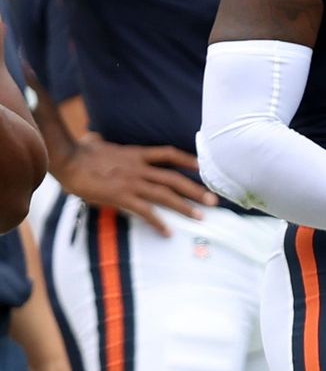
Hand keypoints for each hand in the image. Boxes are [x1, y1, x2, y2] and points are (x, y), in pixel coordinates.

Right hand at [54, 135, 215, 234]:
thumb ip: (107, 146)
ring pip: (165, 195)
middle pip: (174, 178)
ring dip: (185, 207)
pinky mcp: (121, 196)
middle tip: (214, 200)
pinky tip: (167, 232)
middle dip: (196, 190)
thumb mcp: (99, 144)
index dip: (188, 160)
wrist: (66, 159)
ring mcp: (131, 182)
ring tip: (201, 217)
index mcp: (136, 154)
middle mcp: (139, 167)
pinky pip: (145, 211)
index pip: (169, 154)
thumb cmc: (79, 153)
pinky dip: (158, 222)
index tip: (203, 167)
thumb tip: (96, 138)